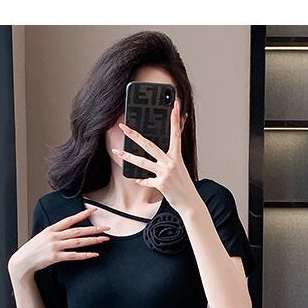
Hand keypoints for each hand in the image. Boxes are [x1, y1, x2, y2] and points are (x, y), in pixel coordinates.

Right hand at [10, 207, 110, 276]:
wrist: (23, 261)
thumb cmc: (34, 249)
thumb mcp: (43, 237)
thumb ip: (55, 233)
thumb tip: (67, 230)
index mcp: (51, 229)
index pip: (69, 220)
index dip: (82, 215)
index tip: (93, 210)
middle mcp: (54, 236)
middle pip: (77, 231)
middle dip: (93, 229)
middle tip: (106, 228)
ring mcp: (55, 247)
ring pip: (78, 242)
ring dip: (92, 241)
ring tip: (104, 239)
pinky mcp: (55, 257)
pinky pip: (73, 255)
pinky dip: (85, 255)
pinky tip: (94, 254)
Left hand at [112, 97, 198, 215]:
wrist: (189, 202)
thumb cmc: (184, 184)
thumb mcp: (181, 166)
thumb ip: (174, 153)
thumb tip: (172, 147)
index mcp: (177, 155)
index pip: (176, 133)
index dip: (175, 119)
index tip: (174, 105)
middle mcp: (171, 162)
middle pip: (149, 145)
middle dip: (135, 135)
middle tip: (124, 126)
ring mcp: (165, 173)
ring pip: (143, 162)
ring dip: (128, 157)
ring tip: (117, 151)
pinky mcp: (161, 184)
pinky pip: (147, 181)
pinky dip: (142, 181)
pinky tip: (137, 180)